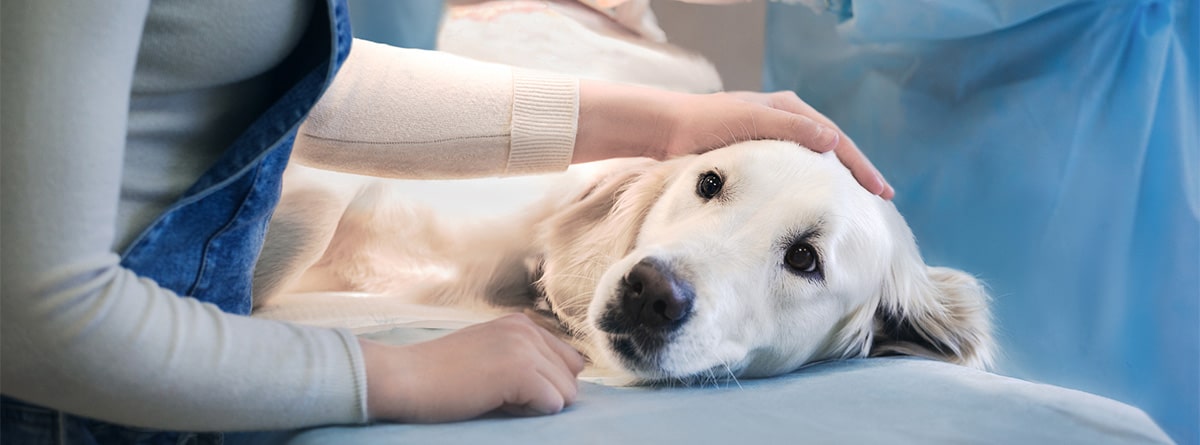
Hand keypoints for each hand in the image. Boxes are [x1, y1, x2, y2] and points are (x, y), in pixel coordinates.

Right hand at [360, 313, 585, 422]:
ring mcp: (525, 348)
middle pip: (572, 378)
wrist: (402, 377)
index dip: (545, 383)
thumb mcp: (488, 353)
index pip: (569, 360)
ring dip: (536, 406)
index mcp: (521, 323)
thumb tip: (565, 383)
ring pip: (567, 394)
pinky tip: (495, 402)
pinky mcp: (520, 371)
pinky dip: (529, 414)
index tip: (506, 385)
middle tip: (500, 394)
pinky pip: (553, 405)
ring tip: (495, 397)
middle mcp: (527, 329)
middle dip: (545, 394)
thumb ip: (523, 357)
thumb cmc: (438, 375)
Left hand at [575, 80, 893, 198]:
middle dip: (855, 174)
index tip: (880, 192)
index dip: (860, 167)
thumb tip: (831, 139)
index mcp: (789, 108)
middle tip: (881, 201)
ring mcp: (772, 137)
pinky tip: (814, 205)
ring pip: (814, 162)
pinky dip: (809, 185)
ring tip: (854, 207)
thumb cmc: (704, 123)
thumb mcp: (751, 122)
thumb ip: (791, 129)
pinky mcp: (757, 154)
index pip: (836, 138)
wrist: (664, 129)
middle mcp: (785, 120)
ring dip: (835, 182)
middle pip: (831, 150)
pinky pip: (793, 170)